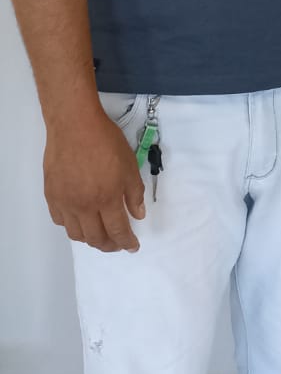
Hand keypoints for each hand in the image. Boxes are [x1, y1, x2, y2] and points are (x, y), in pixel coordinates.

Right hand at [44, 104, 144, 252]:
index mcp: (107, 199)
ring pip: (75, 234)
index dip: (126, 242)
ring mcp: (65, 202)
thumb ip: (134, 193)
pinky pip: (60, 220)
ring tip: (100, 234)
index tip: (132, 247)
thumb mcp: (130, 166)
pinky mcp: (51, 195)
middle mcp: (83, 206)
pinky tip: (80, 220)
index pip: (117, 230)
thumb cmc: (106, 142)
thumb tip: (137, 215)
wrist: (75, 126)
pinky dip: (71, 226)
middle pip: (95, 238)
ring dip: (90, 238)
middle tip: (118, 243)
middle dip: (109, 245)